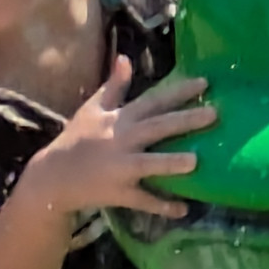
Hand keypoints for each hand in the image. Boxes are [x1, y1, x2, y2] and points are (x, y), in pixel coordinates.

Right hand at [25, 54, 214, 222]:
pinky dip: (162, 206)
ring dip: (170, 163)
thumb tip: (125, 58)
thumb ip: (114, 86)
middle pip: (157, 128)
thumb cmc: (76, 140)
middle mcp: (122, 141)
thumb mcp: (92, 109)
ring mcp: (120, 168)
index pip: (153, 101)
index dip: (178, 91)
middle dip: (185, 121)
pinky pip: (143, 200)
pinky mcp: (119, 193)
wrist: (53, 177)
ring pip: (149, 165)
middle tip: (214, 114)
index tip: (205, 83)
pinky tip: (183, 210)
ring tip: (196, 162)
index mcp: (119, 119)